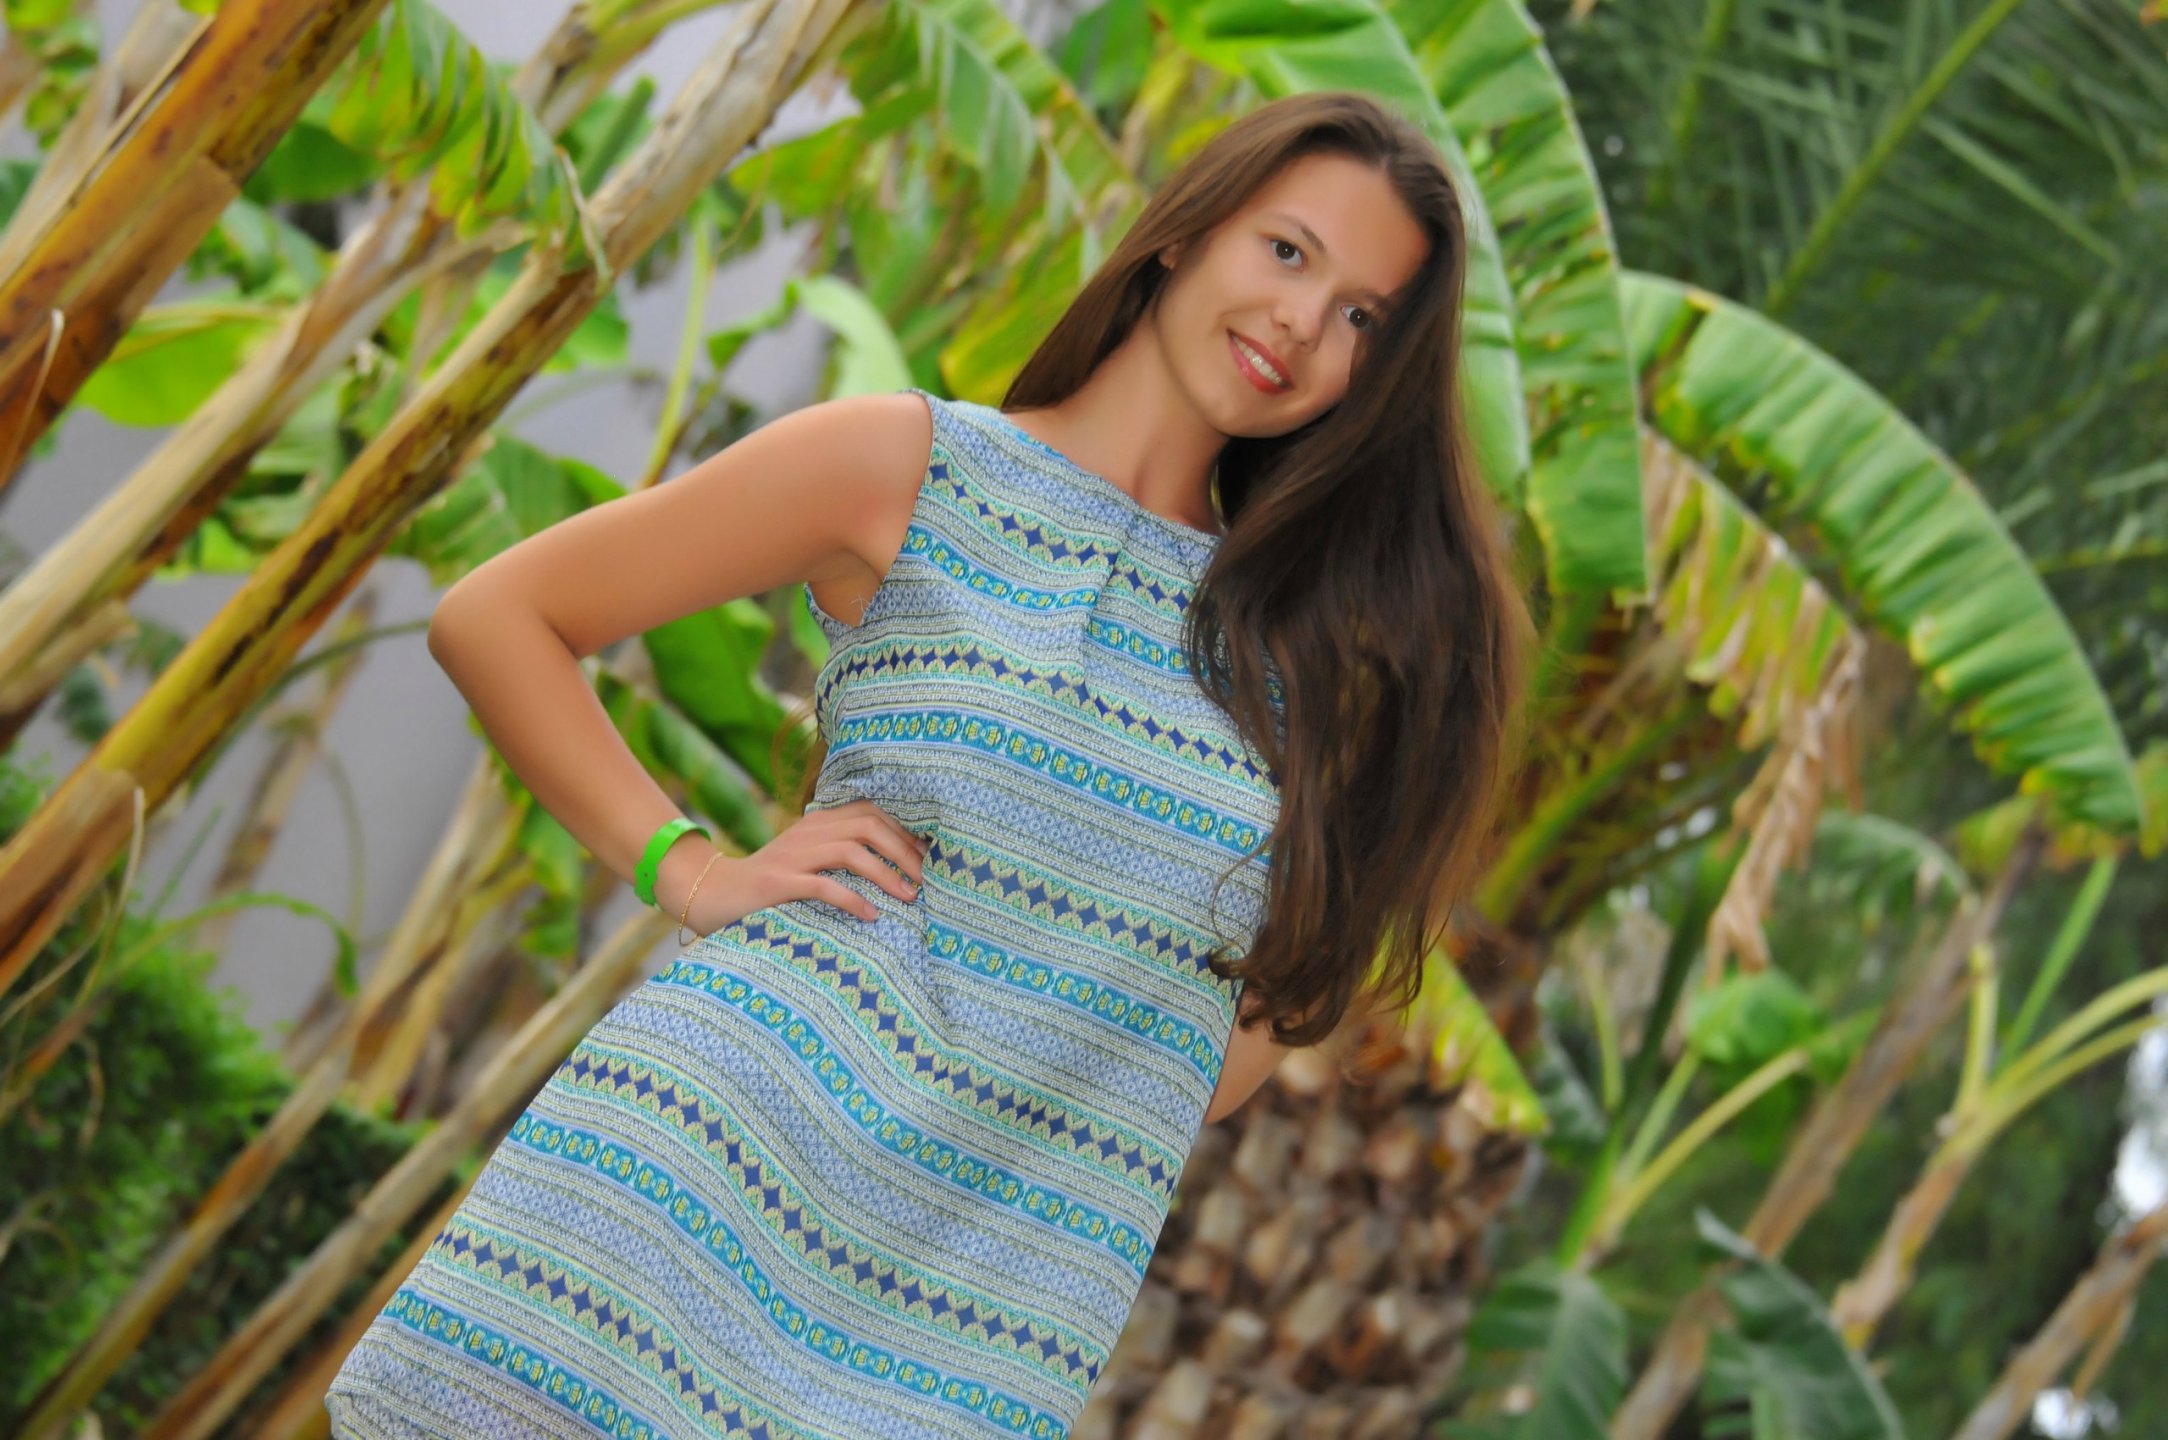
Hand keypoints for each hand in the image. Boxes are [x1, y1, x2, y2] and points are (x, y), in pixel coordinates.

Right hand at [668, 799, 929, 936]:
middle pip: (868, 827)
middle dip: (904, 852)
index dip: (904, 831)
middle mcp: (808, 832)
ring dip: (886, 875)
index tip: (928, 856)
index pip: (871, 811)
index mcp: (818, 822)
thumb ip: (840, 852)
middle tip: (927, 880)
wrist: (712, 893)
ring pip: (851, 852)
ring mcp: (792, 856)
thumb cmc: (770, 883)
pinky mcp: (778, 883)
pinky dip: (852, 900)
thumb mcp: (806, 858)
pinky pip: (822, 886)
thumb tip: (896, 865)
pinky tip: (872, 916)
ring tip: (909, 897)